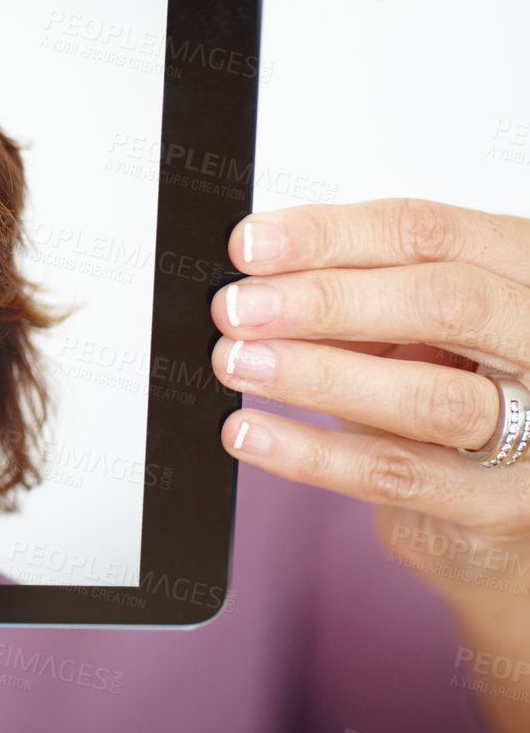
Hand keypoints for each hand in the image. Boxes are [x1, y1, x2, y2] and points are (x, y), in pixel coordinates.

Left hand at [209, 198, 529, 607]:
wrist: (508, 503)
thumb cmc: (456, 388)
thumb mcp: (414, 325)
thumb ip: (355, 293)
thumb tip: (257, 276)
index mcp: (521, 272)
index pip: (430, 234)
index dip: (331, 235)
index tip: (252, 246)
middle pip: (445, 304)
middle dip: (325, 302)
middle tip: (238, 308)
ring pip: (427, 397)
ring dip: (315, 376)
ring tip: (236, 362)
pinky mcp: (500, 505)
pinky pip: (399, 474)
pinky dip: (311, 454)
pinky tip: (252, 433)